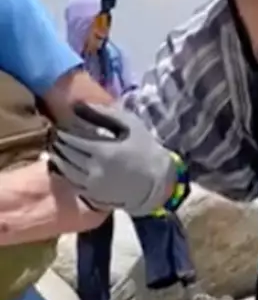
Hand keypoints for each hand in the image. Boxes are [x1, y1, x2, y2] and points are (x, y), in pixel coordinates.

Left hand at [49, 103, 177, 215]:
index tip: (60, 128)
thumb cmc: (145, 150)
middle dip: (59, 145)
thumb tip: (79, 105)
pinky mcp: (94, 195)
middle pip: (66, 155)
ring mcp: (93, 184)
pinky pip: (72, 183)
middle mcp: (94, 169)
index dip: (63, 134)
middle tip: (56, 138)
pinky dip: (65, 173)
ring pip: (65, 170)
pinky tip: (66, 167)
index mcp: (103, 151)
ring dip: (58, 159)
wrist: (158, 181)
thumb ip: (106, 113)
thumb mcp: (132, 126)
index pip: (72, 141)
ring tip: (57, 151)